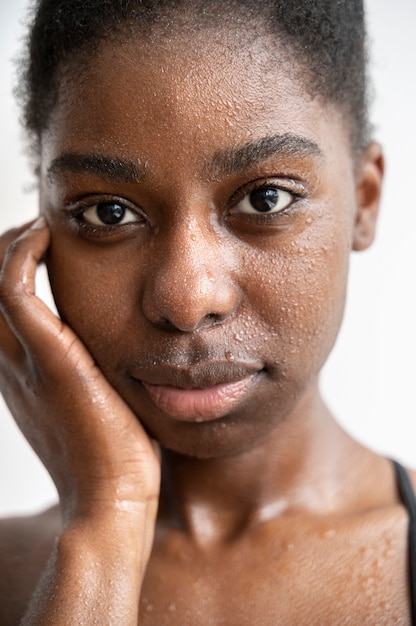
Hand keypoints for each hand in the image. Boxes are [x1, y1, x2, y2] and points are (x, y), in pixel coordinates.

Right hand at [0, 218, 160, 522]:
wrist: (112, 501)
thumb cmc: (116, 456)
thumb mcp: (96, 403)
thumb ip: (94, 371)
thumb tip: (125, 349)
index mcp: (19, 374)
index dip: (12, 269)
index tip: (44, 246)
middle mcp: (9, 362)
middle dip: (7, 250)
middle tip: (42, 231)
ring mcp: (23, 359)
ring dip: (13, 244)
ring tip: (43, 229)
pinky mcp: (48, 357)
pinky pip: (14, 289)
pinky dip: (21, 254)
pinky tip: (48, 237)